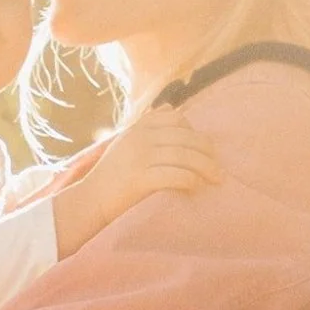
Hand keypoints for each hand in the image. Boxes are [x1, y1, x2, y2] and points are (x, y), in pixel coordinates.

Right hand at [71, 112, 220, 228]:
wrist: (90, 200)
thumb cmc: (112, 175)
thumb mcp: (126, 141)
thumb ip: (148, 126)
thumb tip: (173, 110)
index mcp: (138, 127)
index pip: (176, 119)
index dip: (195, 133)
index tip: (204, 150)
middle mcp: (140, 138)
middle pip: (185, 138)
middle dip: (208, 152)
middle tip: (219, 169)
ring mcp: (139, 157)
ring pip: (184, 156)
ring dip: (206, 168)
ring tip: (216, 179)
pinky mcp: (140, 179)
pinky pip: (175, 175)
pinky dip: (190, 180)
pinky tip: (197, 187)